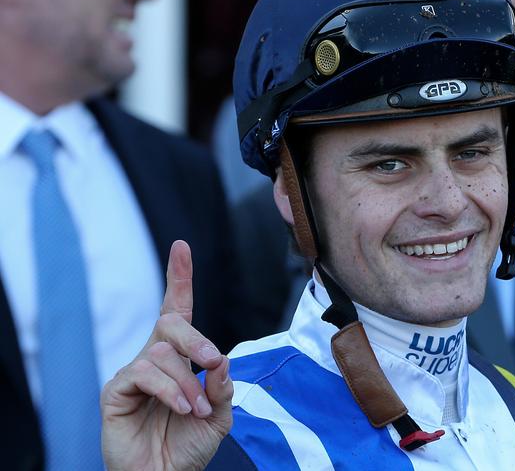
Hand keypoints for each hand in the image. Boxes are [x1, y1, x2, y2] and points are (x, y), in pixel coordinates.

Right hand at [101, 240, 232, 470]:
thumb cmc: (189, 444)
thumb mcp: (220, 413)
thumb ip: (222, 385)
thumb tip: (220, 358)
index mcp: (178, 358)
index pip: (176, 310)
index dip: (179, 278)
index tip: (181, 247)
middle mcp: (154, 358)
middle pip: (170, 323)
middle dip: (196, 338)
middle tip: (213, 362)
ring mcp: (133, 373)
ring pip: (161, 352)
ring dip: (187, 381)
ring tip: (197, 410)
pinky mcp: (115, 390)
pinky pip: (143, 372)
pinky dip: (169, 389)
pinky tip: (182, 409)